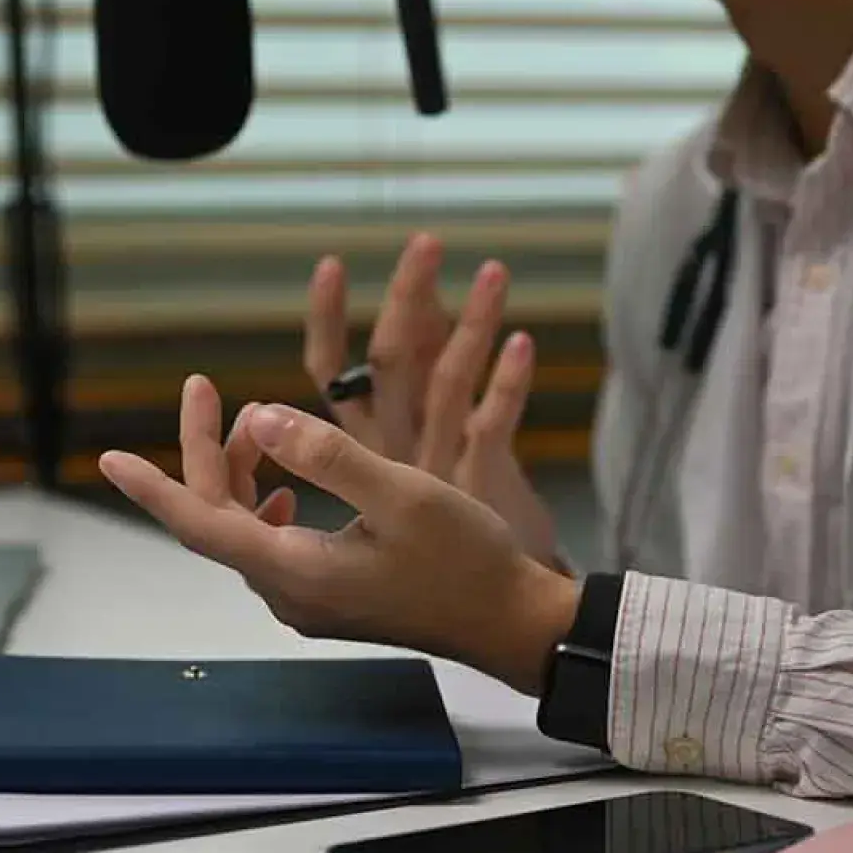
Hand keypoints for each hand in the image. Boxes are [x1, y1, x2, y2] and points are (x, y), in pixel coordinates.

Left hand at [100, 379, 581, 695]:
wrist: (510, 623)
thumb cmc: (465, 559)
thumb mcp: (399, 493)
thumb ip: (325, 454)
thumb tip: (260, 417)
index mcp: (294, 567)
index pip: (199, 521)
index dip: (151, 486)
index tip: (107, 459)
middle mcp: (288, 590)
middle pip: (217, 516)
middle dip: (205, 451)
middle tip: (206, 387)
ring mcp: (306, 599)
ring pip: (245, 526)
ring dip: (240, 471)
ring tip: (258, 421)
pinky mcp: (328, 596)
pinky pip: (272, 542)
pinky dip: (267, 498)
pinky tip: (286, 479)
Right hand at [305, 235, 563, 572]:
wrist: (491, 612)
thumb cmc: (444, 540)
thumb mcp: (405, 464)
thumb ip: (393, 400)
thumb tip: (387, 329)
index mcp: (364, 448)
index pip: (332, 372)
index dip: (329, 319)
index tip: (331, 264)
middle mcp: (395, 450)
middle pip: (390, 362)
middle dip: (405, 297)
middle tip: (425, 241)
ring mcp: (439, 466)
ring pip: (446, 382)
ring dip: (470, 323)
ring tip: (492, 269)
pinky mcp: (482, 483)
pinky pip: (494, 425)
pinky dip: (508, 383)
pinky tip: (524, 341)